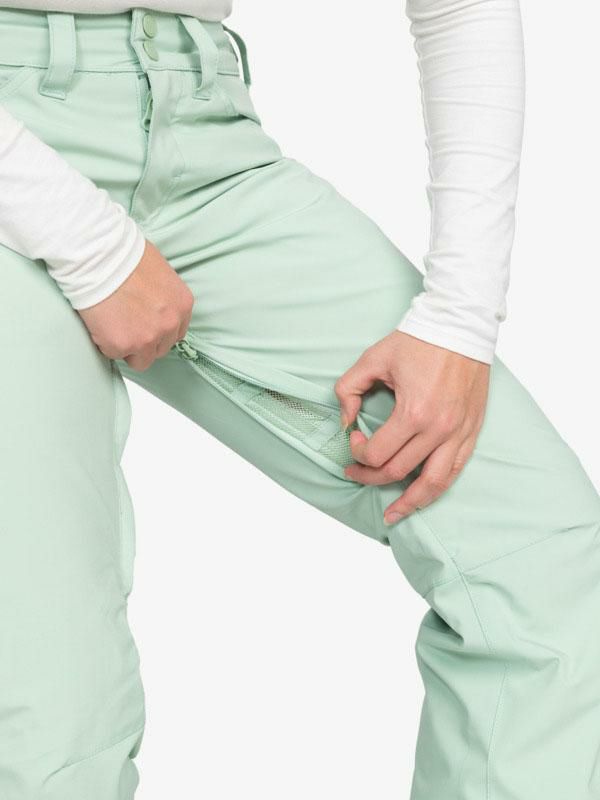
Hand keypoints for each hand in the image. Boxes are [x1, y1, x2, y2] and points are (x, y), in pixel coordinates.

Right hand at [78, 239, 193, 370]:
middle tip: (124, 323)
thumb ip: (163, 297)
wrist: (97, 255)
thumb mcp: (159, 272)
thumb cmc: (123, 253)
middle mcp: (170, 324)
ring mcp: (147, 338)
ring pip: (140, 360)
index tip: (144, 324)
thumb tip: (154, 306)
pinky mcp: (122, 345)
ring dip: (126, 347)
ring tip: (112, 324)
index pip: (176, 333)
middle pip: (160, 349)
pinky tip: (100, 322)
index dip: (157, 331)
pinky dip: (105, 343)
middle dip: (143, 340)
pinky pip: (113, 354)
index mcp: (182, 306)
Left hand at [334, 331, 489, 523]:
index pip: (377, 454)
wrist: (461, 325)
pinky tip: (422, 498)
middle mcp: (439, 429)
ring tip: (392, 514)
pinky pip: (454, 471)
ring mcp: (459, 433)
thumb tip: (346, 420)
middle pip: (398, 471)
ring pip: (432, 484)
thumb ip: (348, 389)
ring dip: (409, 503)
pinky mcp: (472, 431)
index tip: (354, 438)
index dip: (357, 452)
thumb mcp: (372, 359)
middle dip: (370, 475)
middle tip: (355, 471)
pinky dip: (436, 489)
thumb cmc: (417, 340)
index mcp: (413, 412)